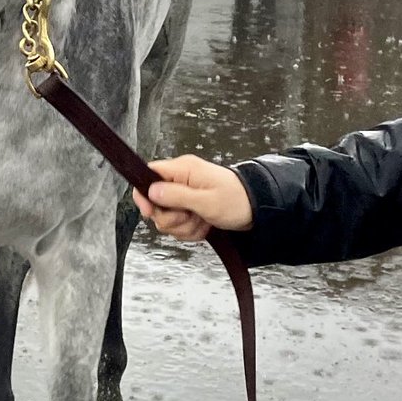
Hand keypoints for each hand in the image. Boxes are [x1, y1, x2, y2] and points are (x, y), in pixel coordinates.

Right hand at [133, 154, 253, 241]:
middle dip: (171, 218)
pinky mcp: (190, 207)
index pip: (149, 174)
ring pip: (167, 218)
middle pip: (155, 202)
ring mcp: (185, 194)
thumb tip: (151, 191)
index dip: (144, 195)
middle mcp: (181, 179)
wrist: (257, 209)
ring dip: (183, 226)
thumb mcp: (206, 201)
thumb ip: (176, 195)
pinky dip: (190, 230)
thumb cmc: (237, 201)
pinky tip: (204, 226)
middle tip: (190, 217)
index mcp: (183, 169)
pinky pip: (178, 225)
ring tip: (202, 221)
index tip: (150, 212)